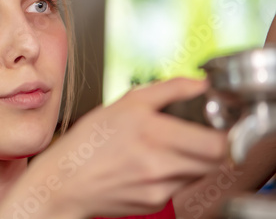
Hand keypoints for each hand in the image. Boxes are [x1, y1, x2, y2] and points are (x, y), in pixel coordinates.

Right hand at [0, 78, 227, 218]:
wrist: (65, 181)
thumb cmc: (88, 142)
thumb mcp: (125, 104)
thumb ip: (168, 89)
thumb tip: (199, 83)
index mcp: (152, 132)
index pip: (216, 144)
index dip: (221, 133)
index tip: (213, 126)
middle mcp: (159, 163)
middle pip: (214, 160)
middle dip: (210, 146)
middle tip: (194, 135)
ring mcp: (158, 187)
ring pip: (198, 173)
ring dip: (191, 160)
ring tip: (164, 149)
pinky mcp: (154, 203)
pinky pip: (179, 187)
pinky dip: (172, 175)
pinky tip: (148, 165)